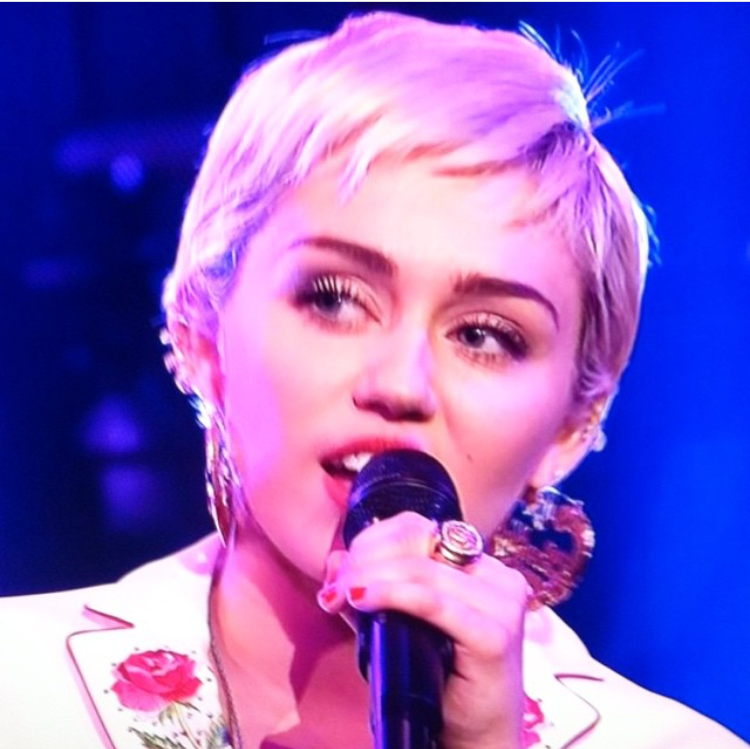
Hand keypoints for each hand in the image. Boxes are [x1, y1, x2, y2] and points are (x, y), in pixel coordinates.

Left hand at [318, 511, 528, 748]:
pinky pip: (431, 601)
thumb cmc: (439, 683)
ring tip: (341, 595)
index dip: (373, 542)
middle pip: (417, 543)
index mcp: (480, 566)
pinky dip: (391, 596)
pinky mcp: (495, 635)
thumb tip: (336, 560)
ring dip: (370, 578)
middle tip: (335, 586)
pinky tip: (361, 599)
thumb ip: (371, 591)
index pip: (419, 528)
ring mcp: (502, 603)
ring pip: (419, 571)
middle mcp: (497, 576)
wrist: (476, 742)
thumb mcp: (399, 626)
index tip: (341, 570)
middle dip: (365, 560)